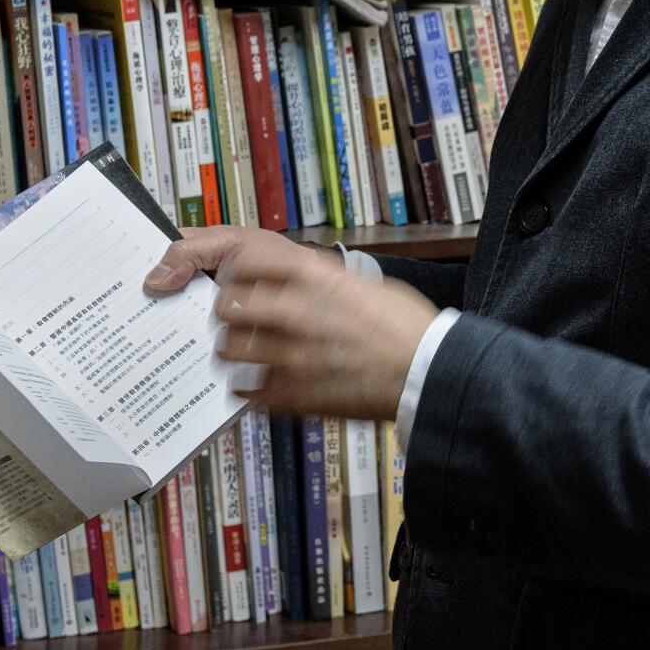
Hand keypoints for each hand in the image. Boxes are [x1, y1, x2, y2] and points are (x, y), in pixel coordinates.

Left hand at [144, 227, 438, 419]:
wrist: (429, 371)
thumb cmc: (401, 324)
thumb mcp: (358, 281)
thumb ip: (312, 278)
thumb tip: (275, 278)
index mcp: (312, 274)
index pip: (241, 255)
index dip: (225, 264)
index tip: (221, 272)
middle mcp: (295, 310)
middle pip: (226, 305)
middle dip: (225, 311)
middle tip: (236, 317)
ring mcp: (291, 355)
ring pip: (228, 350)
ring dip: (232, 350)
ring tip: (246, 352)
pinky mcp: (294, 394)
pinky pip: (246, 390)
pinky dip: (248, 387)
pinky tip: (262, 381)